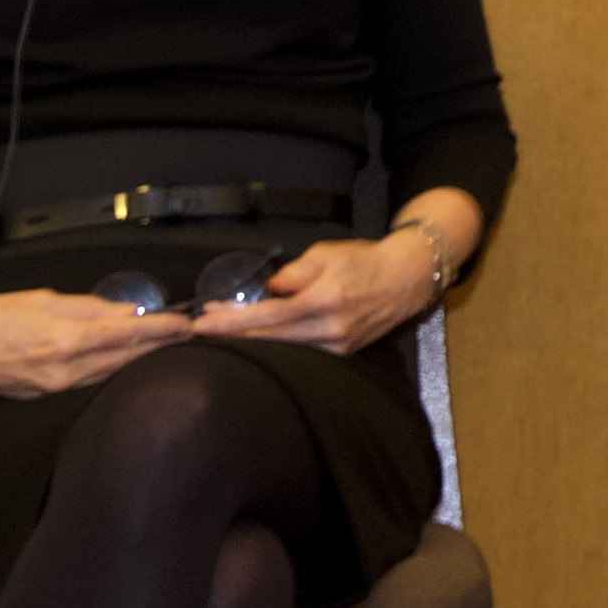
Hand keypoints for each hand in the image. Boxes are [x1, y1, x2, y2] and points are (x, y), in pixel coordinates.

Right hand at [0, 288, 191, 400]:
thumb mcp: (38, 300)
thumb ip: (86, 307)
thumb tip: (124, 312)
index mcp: (64, 341)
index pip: (129, 335)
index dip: (163, 329)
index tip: (187, 324)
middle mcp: (64, 370)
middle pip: (126, 359)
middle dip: (159, 347)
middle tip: (187, 335)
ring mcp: (54, 387)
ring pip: (109, 373)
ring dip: (137, 360)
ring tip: (162, 347)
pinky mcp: (44, 395)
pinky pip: (88, 382)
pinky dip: (109, 371)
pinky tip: (121, 362)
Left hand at [203, 230, 447, 355]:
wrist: (406, 279)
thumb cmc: (366, 261)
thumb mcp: (329, 253)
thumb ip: (296, 271)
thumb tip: (270, 288)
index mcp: (326, 299)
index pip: (269, 315)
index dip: (233, 321)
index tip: (204, 322)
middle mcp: (331, 328)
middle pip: (270, 340)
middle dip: (232, 336)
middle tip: (200, 331)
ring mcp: (337, 346)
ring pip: (283, 351)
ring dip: (250, 344)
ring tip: (223, 333)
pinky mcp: (341, 354)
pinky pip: (299, 354)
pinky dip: (274, 348)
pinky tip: (257, 340)